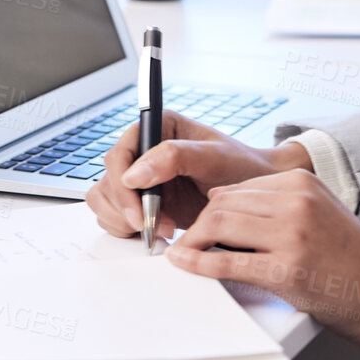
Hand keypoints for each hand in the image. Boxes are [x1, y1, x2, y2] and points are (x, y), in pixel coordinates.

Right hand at [85, 110, 311, 239]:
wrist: (253, 194)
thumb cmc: (240, 166)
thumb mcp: (213, 157)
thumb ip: (174, 157)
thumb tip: (134, 174)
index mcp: (156, 127)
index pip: (119, 156)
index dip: (123, 186)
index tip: (140, 211)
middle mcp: (142, 150)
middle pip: (108, 182)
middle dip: (127, 209)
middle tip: (154, 227)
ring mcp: (140, 178)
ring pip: (105, 201)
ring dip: (125, 221)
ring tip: (160, 229)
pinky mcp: (142, 202)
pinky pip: (115, 217)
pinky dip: (129, 230)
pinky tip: (157, 232)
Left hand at [166, 169, 359, 352]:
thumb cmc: (355, 261)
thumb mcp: (322, 212)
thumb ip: (279, 204)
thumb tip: (224, 202)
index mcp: (304, 182)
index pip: (239, 186)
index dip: (213, 207)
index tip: (201, 224)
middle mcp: (297, 201)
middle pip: (223, 202)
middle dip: (198, 224)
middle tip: (188, 242)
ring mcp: (291, 234)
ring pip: (219, 225)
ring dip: (193, 241)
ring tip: (185, 254)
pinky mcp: (286, 269)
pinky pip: (226, 262)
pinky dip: (198, 264)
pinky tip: (186, 265)